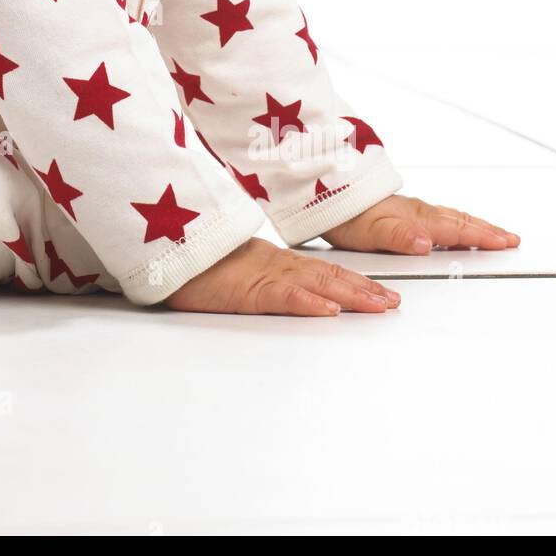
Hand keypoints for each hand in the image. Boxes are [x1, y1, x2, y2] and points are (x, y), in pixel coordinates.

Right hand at [163, 236, 399, 315]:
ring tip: (379, 306)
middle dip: (364, 290)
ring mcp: (260, 275)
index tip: (380, 292)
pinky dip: (307, 303)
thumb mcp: (228, 268)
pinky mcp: (243, 288)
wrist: (161, 245)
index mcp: (269, 261)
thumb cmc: (188, 258)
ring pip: (314, 284)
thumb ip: (252, 276)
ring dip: (350, 296)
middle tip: (394, 303)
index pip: (320, 270)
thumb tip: (273, 287)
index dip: (353, 280)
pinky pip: (280, 296)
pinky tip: (328, 310)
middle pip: (327, 276)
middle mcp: (272, 265)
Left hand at [319, 193, 520, 254]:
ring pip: (448, 216)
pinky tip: (453, 225)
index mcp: (412, 218)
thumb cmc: (343, 213)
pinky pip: (435, 214)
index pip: (453, 230)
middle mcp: (414, 211)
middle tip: (511, 239)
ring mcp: (407, 208)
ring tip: (493, 232)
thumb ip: (399, 237)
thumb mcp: (369, 231)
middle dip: (485, 230)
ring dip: (473, 225)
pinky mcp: (397, 209)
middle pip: (457, 221)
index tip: (506, 243)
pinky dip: (453, 221)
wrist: (319, 190)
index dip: (481, 237)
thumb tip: (426, 243)